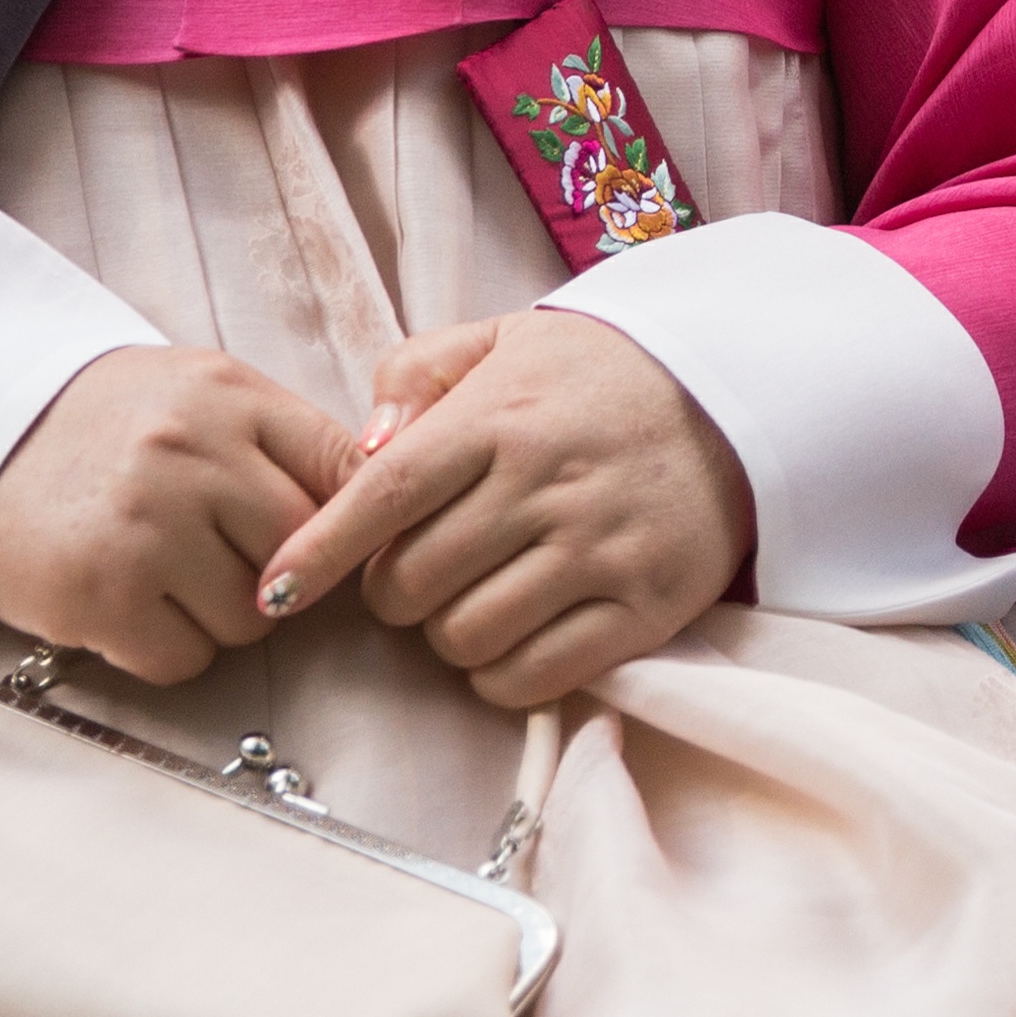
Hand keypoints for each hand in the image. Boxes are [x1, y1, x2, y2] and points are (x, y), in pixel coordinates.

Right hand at [0, 345, 353, 685]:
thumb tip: (386, 493)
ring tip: (162, 572)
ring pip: (252, 618)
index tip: (328, 542)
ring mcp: (144, 524)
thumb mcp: (200, 398)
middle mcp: (191, 451)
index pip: (346, 472)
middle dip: (277, 572)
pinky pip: (186, 659)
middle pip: (304, 554)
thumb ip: (286, 440)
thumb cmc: (105, 429)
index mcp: (230, 394)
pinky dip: (164, 648)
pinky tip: (126, 604)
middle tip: (218, 556)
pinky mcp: (99, 594)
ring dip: (218, 615)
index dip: (348, 522)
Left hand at [253, 312, 754, 706]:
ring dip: (446, 635)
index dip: (317, 551)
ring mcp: (601, 549)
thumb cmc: (598, 375)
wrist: (739, 392)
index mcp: (502, 417)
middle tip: (414, 575)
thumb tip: (359, 449)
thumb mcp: (504, 340)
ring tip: (468, 602)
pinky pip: (534, 676)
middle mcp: (548, 483)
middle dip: (392, 593)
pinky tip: (508, 639)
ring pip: (466, 637)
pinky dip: (500, 673)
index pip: (383, 496)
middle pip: (413, 583)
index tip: (276, 589)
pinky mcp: (646, 607)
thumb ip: (416, 375)